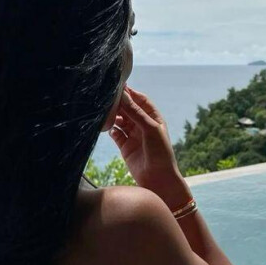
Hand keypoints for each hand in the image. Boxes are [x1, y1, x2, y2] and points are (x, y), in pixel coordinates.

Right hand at [110, 86, 190, 206]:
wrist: (158, 179)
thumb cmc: (160, 152)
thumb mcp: (149, 128)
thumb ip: (135, 112)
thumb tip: (122, 95)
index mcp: (153, 118)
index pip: (140, 99)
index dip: (130, 92)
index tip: (117, 85)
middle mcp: (143, 125)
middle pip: (128, 108)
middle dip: (119, 103)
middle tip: (106, 97)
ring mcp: (133, 135)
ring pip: (120, 120)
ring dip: (113, 116)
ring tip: (105, 112)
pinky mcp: (125, 146)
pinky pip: (115, 133)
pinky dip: (110, 129)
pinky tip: (107, 127)